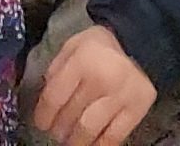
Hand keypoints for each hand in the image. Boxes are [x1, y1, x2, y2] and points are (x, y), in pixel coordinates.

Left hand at [26, 21, 159, 145]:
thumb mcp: (71, 47)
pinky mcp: (138, 109)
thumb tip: (46, 102)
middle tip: (57, 133)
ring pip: (89, 129)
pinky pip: (113, 136)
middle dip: (59, 129)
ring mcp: (121, 95)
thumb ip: (57, 71)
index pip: (55, 96)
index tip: (41, 124)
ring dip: (76, 140)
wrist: (138, 43)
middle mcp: (102, 78)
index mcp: (82, 59)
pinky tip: (92, 144)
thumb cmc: (98, 48)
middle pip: (71, 115)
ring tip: (71, 141)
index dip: (44, 115)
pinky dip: (99, 144)